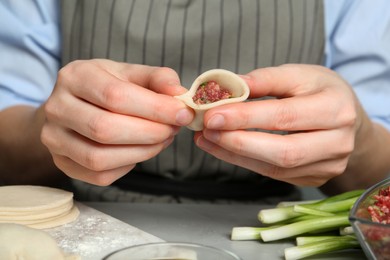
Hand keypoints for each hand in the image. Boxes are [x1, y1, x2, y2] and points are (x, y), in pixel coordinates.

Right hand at [41, 59, 192, 184]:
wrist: (72, 106)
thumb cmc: (105, 88)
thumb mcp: (129, 74)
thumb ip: (157, 79)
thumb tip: (180, 94)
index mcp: (75, 76)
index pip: (114, 95)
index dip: (154, 108)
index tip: (182, 114)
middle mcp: (56, 108)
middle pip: (105, 129)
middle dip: (150, 133)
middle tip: (173, 129)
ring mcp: (54, 139)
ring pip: (99, 158)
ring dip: (142, 152)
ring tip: (162, 140)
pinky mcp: (63, 163)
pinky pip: (100, 175)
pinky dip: (128, 165)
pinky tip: (140, 150)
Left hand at [195, 64, 366, 186]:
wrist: (346, 118)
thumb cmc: (320, 91)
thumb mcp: (299, 74)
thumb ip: (266, 79)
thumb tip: (230, 86)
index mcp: (336, 108)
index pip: (284, 116)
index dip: (246, 117)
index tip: (212, 114)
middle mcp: (338, 142)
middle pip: (282, 150)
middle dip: (238, 141)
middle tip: (206, 129)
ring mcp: (328, 166)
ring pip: (276, 168)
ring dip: (236, 155)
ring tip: (208, 139)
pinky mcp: (315, 178)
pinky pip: (275, 175)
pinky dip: (244, 162)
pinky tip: (223, 149)